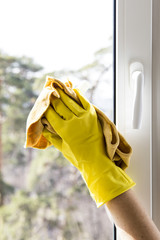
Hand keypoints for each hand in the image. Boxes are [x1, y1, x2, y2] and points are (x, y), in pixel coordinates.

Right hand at [42, 88, 134, 206]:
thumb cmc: (78, 157)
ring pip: (70, 100)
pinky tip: (73, 89)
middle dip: (52, 97)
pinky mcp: (93, 115)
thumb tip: (43, 126)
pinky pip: (84, 101)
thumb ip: (51, 136)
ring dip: (63, 93)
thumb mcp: (62, 148)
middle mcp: (74, 121)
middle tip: (49, 91)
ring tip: (58, 87)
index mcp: (64, 130)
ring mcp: (85, 116)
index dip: (45, 107)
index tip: (43, 103)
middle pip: (59, 104)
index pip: (50, 114)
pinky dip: (78, 94)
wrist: (98, 161)